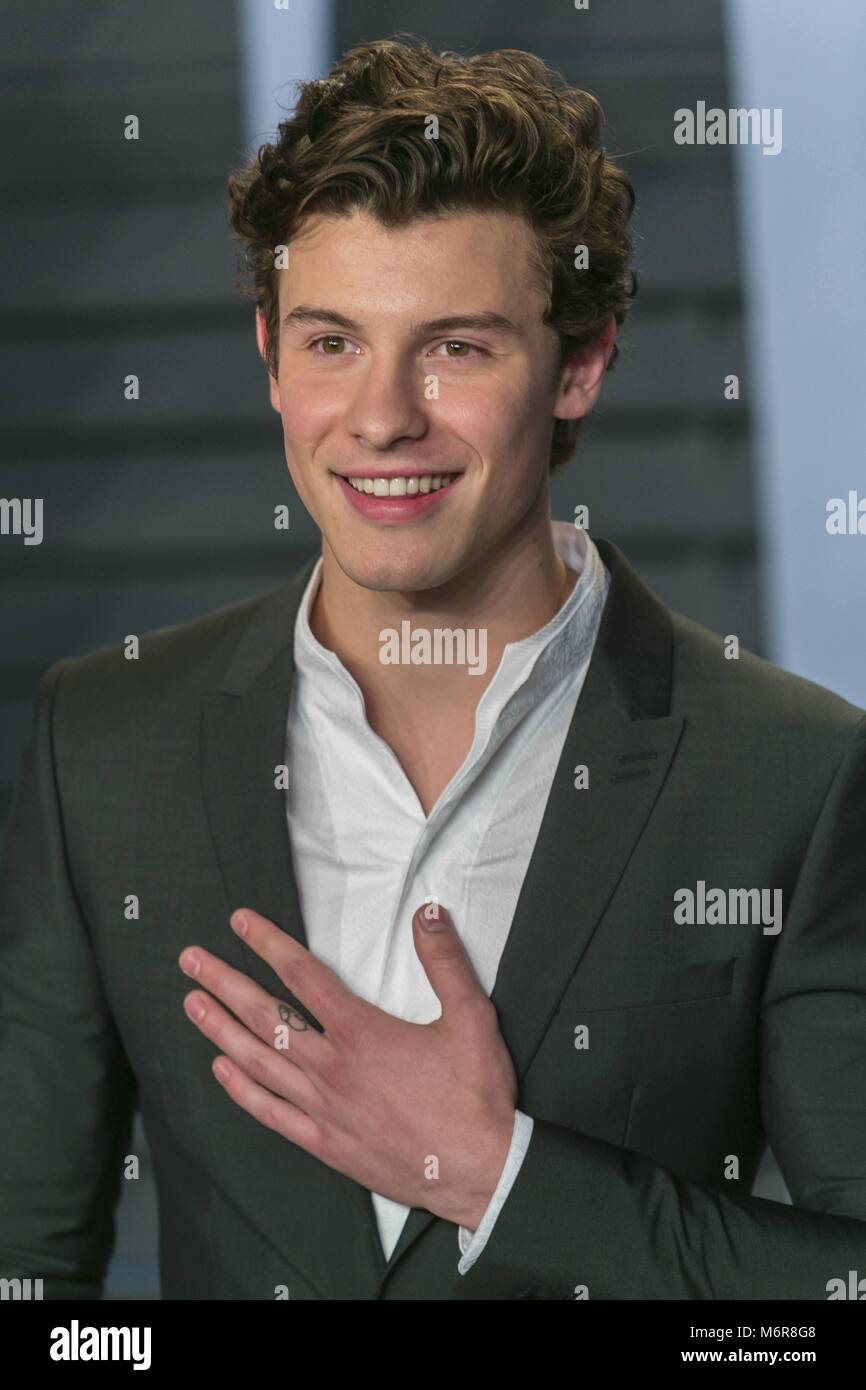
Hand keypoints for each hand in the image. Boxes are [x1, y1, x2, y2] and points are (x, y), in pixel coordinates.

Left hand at [178, 903, 517, 1228]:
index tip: (240, 922)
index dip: (268, 944)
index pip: (303, 976)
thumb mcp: (472, 1017)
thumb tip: (428, 912)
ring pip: (258, 1061)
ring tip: (191, 1003)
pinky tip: (221, 1070)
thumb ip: (445, 961)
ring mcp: (323, 1108)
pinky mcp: (324, 1143)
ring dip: (220, 1029)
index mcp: (362, 1032)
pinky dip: (241, 1090)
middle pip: (265, 1016)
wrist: (478, 1171)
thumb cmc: (475, 1095)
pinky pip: (271, 1112)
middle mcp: (332, 1067)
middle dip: (224, 983)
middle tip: (190, 960)